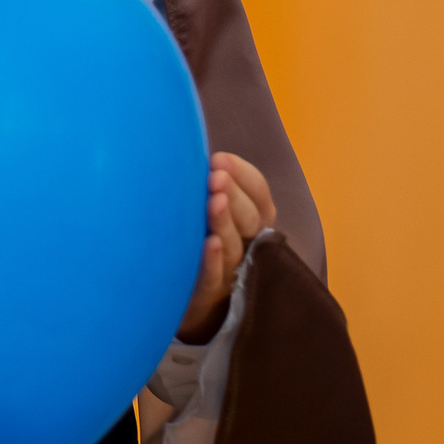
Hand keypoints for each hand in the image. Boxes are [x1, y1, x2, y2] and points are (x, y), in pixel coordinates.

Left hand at [177, 153, 275, 343]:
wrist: (188, 302)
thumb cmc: (197, 244)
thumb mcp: (207, 212)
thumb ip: (207, 185)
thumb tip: (182, 140)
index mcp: (252, 222)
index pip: (260, 195)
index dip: (244, 176)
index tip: (219, 159)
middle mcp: (248, 246)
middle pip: (250, 220)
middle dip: (235, 195)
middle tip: (216, 176)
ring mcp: (231, 273)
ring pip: (235, 246)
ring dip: (225, 221)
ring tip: (214, 199)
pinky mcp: (208, 296)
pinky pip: (214, 278)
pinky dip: (213, 261)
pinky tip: (207, 243)